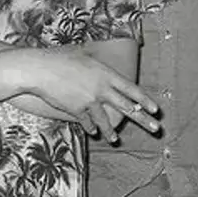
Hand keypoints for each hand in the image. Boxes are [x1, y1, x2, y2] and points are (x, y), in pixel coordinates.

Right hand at [24, 49, 159, 143]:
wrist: (41, 70)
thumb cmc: (61, 59)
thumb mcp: (85, 57)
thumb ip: (98, 67)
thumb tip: (105, 66)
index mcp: (106, 73)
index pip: (131, 89)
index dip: (145, 100)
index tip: (156, 109)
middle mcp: (101, 88)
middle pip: (127, 107)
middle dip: (143, 119)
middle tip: (156, 129)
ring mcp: (89, 100)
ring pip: (106, 120)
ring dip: (111, 131)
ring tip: (115, 139)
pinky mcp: (77, 110)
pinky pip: (88, 123)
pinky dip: (91, 128)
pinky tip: (92, 132)